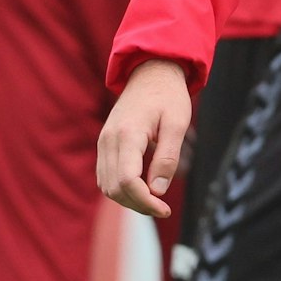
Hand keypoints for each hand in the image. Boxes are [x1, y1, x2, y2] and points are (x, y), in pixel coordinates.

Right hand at [97, 59, 191, 217]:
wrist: (151, 72)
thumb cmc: (168, 96)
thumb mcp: (178, 123)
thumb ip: (168, 157)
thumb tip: (158, 191)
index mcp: (128, 133)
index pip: (127, 181)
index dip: (145, 201)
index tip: (165, 209)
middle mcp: (109, 140)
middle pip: (114, 188)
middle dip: (138, 205)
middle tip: (163, 208)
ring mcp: (103, 142)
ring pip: (106, 186)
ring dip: (128, 200)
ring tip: (153, 201)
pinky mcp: (104, 144)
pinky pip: (105, 176)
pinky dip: (120, 189)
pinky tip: (141, 189)